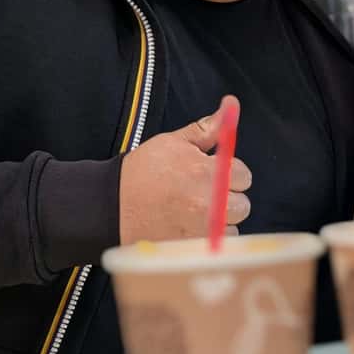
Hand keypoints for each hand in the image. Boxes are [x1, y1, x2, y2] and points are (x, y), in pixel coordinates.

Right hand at [118, 96, 251, 243]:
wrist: (111, 206)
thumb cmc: (143, 171)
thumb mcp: (174, 142)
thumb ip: (208, 128)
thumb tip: (231, 104)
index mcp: (207, 172)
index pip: (243, 175)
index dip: (229, 172)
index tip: (210, 174)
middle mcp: (209, 203)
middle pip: (242, 205)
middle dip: (227, 198)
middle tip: (202, 194)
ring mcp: (201, 230)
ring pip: (231, 227)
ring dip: (219, 221)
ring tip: (191, 213)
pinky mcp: (192, 249)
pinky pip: (215, 246)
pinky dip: (207, 239)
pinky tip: (188, 229)